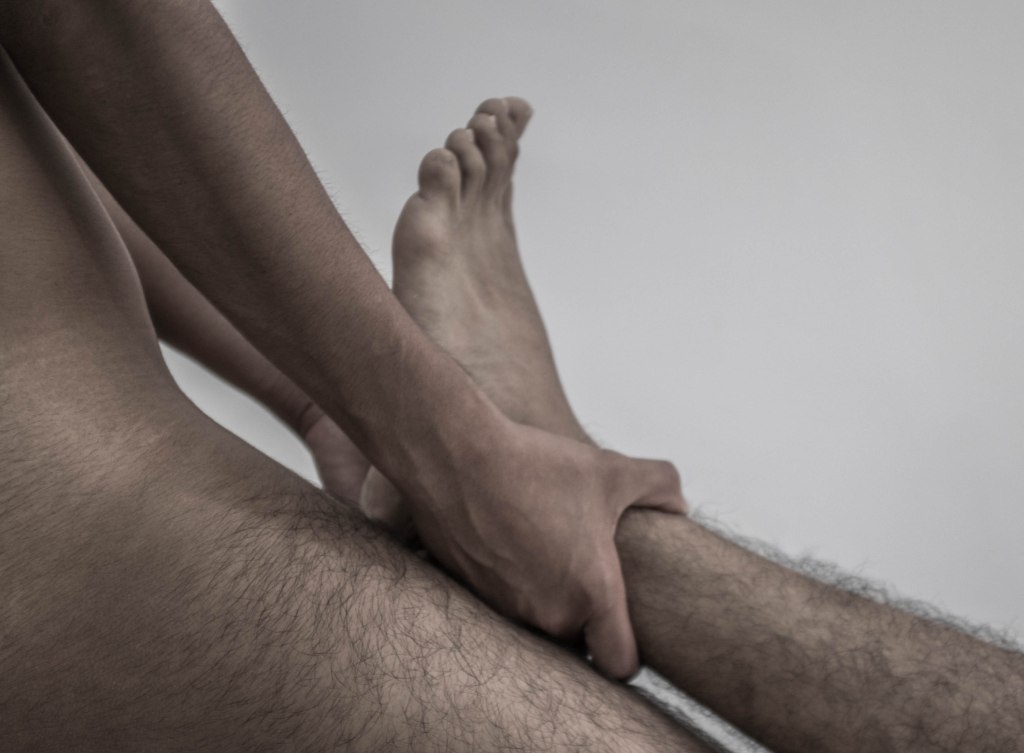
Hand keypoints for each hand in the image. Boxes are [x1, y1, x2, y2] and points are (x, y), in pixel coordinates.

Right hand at [368, 417, 685, 678]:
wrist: (454, 456)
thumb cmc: (536, 464)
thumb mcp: (610, 469)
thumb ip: (661, 486)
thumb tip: (680, 505)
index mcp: (590, 593)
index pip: (621, 665)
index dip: (629, 651)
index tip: (624, 623)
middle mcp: (547, 614)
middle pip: (578, 644)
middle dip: (584, 617)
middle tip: (583, 569)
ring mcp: (505, 609)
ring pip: (538, 624)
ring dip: (545, 599)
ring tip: (544, 550)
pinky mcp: (471, 596)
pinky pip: (503, 605)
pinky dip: (511, 585)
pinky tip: (509, 544)